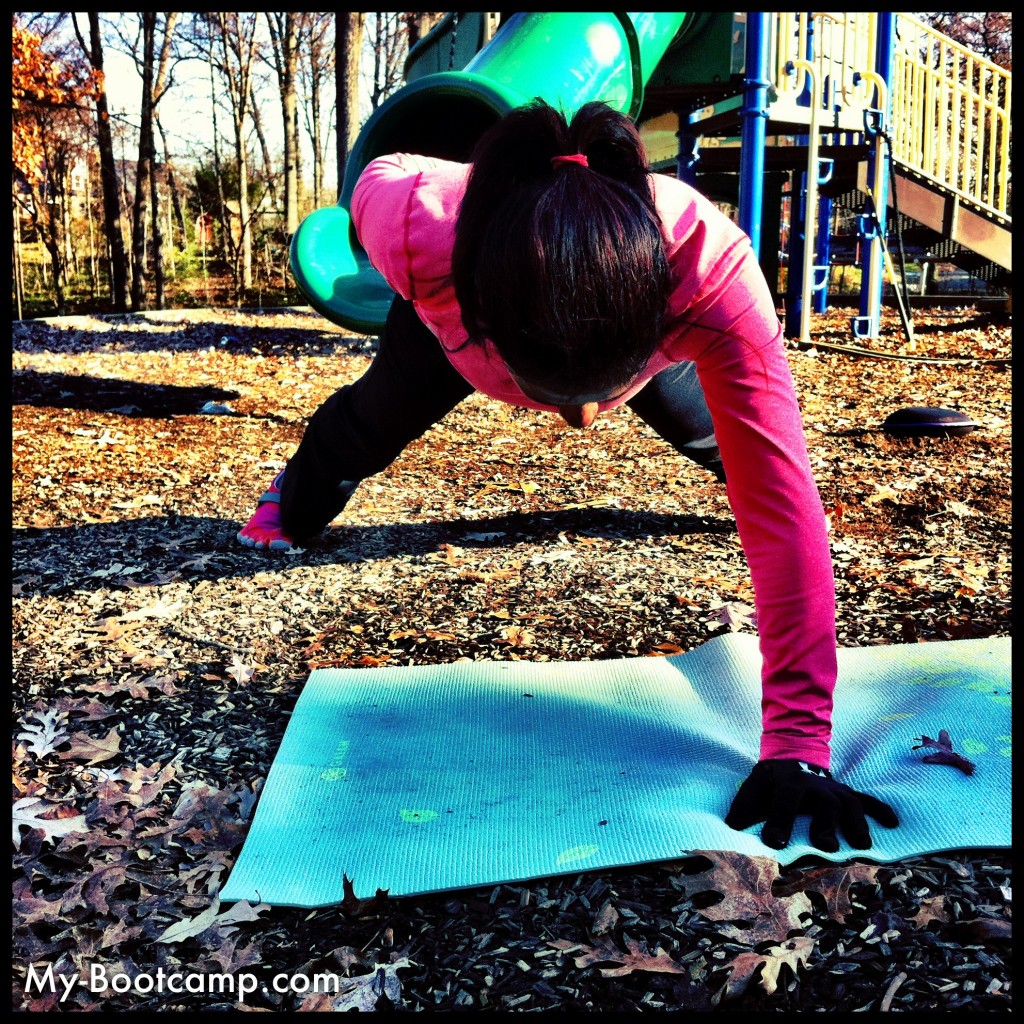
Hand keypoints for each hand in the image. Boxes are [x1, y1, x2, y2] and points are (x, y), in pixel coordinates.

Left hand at [724, 759, 898, 851]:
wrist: (793, 754)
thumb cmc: (772, 780)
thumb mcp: (754, 786)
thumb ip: (744, 806)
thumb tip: (733, 827)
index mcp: (789, 783)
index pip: (784, 802)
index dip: (778, 821)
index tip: (774, 842)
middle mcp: (816, 786)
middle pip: (824, 804)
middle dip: (825, 824)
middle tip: (826, 846)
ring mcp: (835, 790)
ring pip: (850, 804)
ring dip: (856, 823)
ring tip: (862, 845)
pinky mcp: (849, 793)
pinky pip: (868, 799)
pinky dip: (881, 809)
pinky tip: (893, 822)